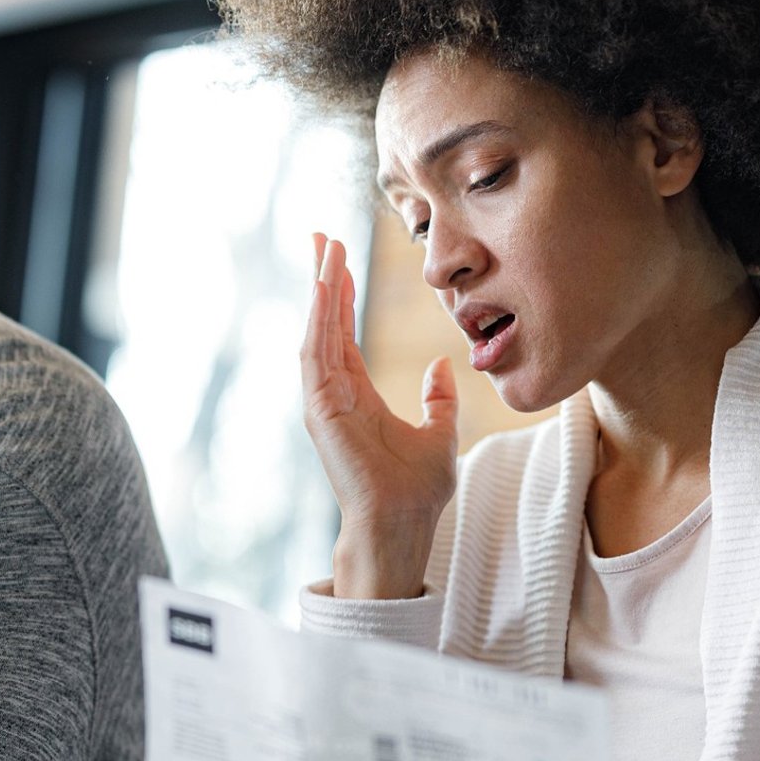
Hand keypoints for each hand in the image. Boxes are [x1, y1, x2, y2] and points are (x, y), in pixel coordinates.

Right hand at [301, 232, 458, 598]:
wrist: (402, 522)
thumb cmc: (417, 490)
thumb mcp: (440, 433)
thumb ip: (438, 399)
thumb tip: (444, 365)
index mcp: (358, 396)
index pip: (345, 334)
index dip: (343, 295)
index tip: (341, 259)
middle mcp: (335, 394)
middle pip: (325, 325)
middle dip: (323, 280)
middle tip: (321, 237)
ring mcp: (323, 401)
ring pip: (317, 332)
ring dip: (320, 290)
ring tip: (324, 250)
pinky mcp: (321, 409)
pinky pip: (316, 353)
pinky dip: (318, 318)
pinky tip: (323, 286)